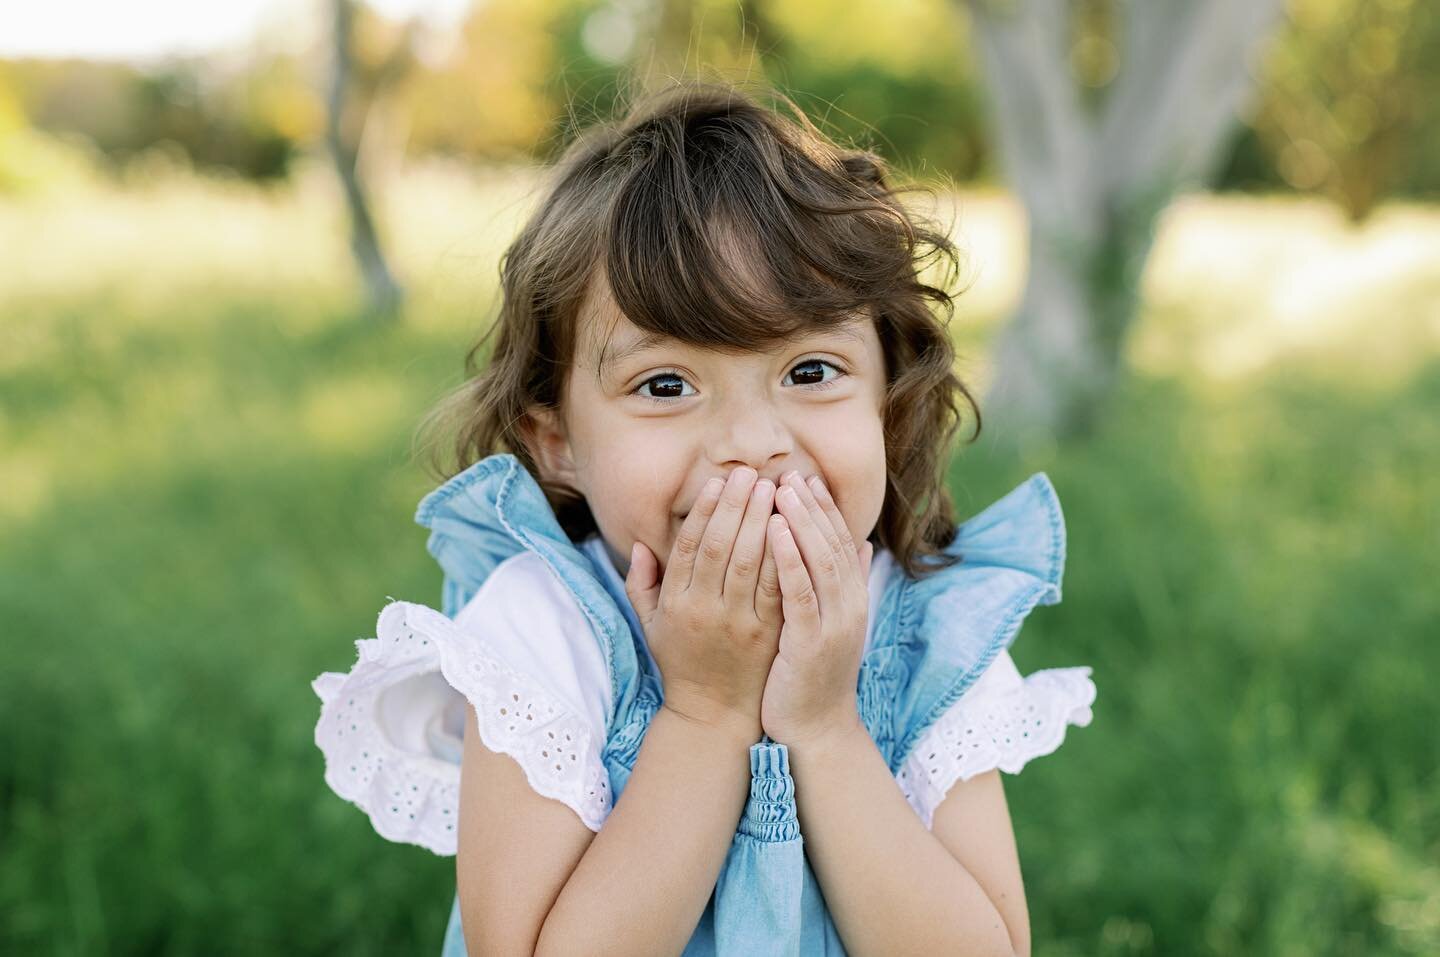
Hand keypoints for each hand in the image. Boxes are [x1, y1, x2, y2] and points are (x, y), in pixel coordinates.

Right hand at [624, 466, 783, 740]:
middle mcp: (705, 610)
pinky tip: (795, 529)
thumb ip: (642, 584)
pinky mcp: (769, 633)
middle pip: (721, 546)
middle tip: (752, 474)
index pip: (689, 546)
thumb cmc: (682, 662)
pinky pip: (779, 587)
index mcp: (676, 603)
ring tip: (775, 490)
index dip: (704, 511)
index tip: (718, 482)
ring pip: (751, 562)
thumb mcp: (651, 625)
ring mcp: (739, 622)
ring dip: (763, 521)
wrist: (715, 714)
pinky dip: (786, 555)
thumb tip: (640, 545)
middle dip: (737, 506)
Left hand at [760, 471, 872, 747]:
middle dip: (810, 505)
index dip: (823, 508)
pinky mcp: (810, 641)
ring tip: (780, 489)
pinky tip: (773, 530)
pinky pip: (799, 590)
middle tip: (789, 472)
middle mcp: (848, 607)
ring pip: (818, 559)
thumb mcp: (832, 624)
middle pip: (830, 543)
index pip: (840, 542)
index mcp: (851, 600)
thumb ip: (844, 584)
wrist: (815, 731)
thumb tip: (861, 542)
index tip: (804, 478)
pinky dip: (788, 556)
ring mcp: (833, 623)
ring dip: (800, 521)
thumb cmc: (813, 676)